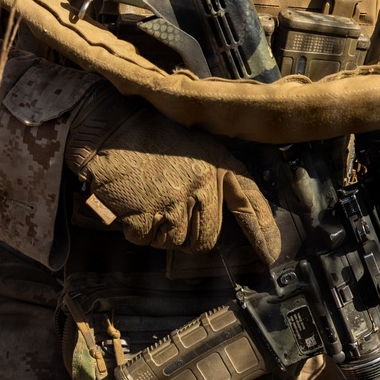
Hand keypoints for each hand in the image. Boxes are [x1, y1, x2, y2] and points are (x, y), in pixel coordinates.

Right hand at [65, 86, 279, 261]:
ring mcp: (175, 201)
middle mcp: (203, 184)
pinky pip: (144, 239)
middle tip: (166, 213)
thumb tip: (216, 219)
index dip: (262, 232)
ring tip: (145, 199)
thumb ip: (210, 179)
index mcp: (218, 164)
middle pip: (206, 239)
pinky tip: (129, 202)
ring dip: (157, 230)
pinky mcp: (147, 214)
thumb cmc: (148, 135)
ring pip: (173, 242)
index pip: (249, 202)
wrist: (109, 124)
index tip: (269, 255)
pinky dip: (134, 228)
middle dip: (186, 235)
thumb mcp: (194, 147)